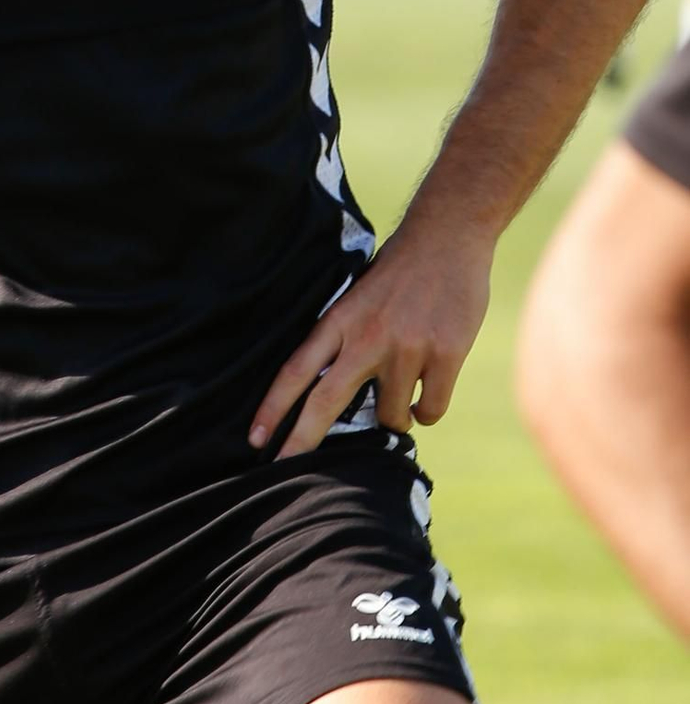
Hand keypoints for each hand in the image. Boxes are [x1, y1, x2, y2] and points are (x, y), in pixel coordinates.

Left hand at [249, 226, 492, 459]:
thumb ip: (345, 340)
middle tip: (283, 469)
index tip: (255, 439)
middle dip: (302, 440)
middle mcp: (367, 337)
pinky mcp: (444, 355)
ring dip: (395, 420)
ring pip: (391, 416)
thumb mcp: (357, 297)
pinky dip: (428, 412)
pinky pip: (431, 410)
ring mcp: (407, 348)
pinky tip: (430, 392)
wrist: (448, 235)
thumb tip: (334, 395)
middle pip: (325, 401)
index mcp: (340, 320)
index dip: (273, 407)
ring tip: (403, 397)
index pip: (296, 370)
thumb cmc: (399, 269)